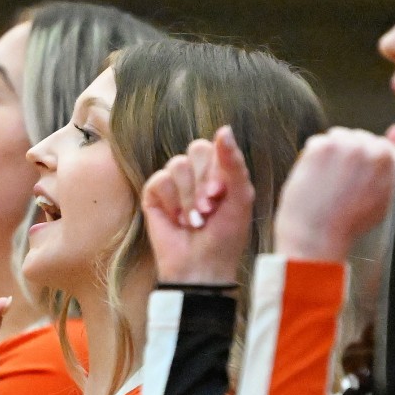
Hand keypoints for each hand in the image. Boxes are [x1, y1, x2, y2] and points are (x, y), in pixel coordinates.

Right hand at [141, 126, 254, 284]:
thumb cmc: (226, 236)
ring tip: (194, 221)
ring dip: (188, 197)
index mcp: (219, 172)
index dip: (216, 170)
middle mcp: (197, 175)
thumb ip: (234, 163)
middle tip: (208, 209)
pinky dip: (170, 202)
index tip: (219, 196)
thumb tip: (223, 128)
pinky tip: (176, 221)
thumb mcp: (240, 197)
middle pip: (196, 150)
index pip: (215, 148)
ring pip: (177, 165)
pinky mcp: (154, 196)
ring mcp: (174, 185)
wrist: (201, 266)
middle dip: (203, 182)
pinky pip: (158, 180)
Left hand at [274, 127, 394, 261]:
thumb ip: (392, 161)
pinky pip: (316, 142)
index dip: (361, 165)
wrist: (317, 241)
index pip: (380, 146)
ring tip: (327, 186)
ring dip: (328, 155)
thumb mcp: (381, 195)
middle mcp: (378, 152)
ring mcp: (352, 146)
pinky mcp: (326, 146)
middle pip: (358, 138)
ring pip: (337, 136)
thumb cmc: (347, 223)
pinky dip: (310, 160)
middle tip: (338, 189)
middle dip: (345, 156)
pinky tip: (314, 182)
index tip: (353, 185)